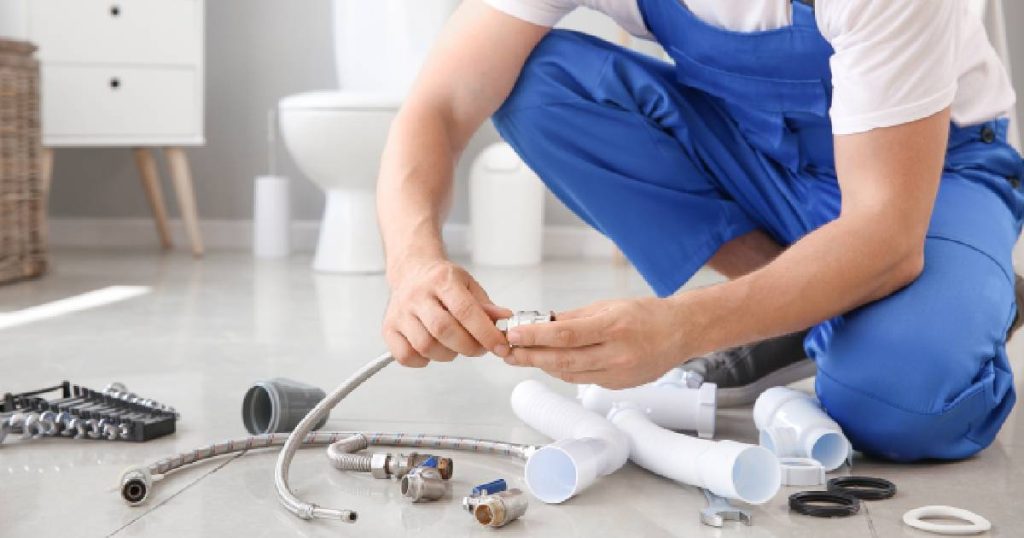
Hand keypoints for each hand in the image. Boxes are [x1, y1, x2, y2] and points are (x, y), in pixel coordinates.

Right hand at [383, 257, 512, 367]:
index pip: (465, 310)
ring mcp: (400, 312)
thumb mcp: (468, 284)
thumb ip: (486, 305)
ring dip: (447, 354)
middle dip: (468, 346)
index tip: (500, 346)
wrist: (411, 270)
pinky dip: (423, 360)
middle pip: (443, 330)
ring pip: (425, 345)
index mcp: (441, 280)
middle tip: (479, 349)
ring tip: (456, 346)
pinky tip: (433, 350)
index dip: (485, 333)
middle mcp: (417, 295)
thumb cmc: (441, 280)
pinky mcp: (388, 327)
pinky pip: (405, 355)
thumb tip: (505, 321)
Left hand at [505, 297, 691, 388]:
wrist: (680, 332)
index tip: (516, 334)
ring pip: (570, 374)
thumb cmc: (647, 315)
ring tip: (524, 358)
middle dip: (531, 357)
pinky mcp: (619, 385)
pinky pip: (584, 379)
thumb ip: (574, 317)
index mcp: (612, 327)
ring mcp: (618, 373)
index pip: (565, 335)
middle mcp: (616, 353)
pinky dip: (565, 371)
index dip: (536, 337)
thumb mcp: (609, 306)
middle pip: (563, 360)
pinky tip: (552, 363)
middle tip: (510, 352)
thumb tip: (544, 322)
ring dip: (544, 366)